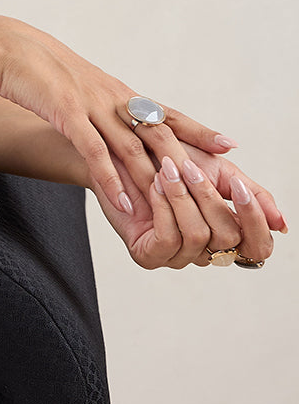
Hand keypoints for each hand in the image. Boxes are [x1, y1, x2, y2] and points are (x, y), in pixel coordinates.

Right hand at [0, 16, 234, 217]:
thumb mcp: (79, 87)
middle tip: (215, 189)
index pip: (166, 113)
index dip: (197, 129)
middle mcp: (112, 98)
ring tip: (175, 212)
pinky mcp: (67, 113)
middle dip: (190, 162)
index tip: (228, 144)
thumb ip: (100, 107)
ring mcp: (91, 105)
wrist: (7, 48)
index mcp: (117, 92)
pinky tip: (124, 205)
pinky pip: (95, 152)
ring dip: (155, 181)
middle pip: (160, 133)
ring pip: (133, 147)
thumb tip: (115, 126)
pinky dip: (112, 180)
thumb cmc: (39, 70)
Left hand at [87, 147, 280, 268]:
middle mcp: (206, 249)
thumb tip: (281, 223)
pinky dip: (163, 207)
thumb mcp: (215, 167)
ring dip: (182, 197)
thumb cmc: (170, 155)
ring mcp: (178, 255)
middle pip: (228, 237)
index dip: (255, 220)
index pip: (258, 246)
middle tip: (188, 165)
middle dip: (208, 196)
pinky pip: (167, 239)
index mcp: (227, 230)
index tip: (237, 187)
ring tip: (166, 168)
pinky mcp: (148, 256)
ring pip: (197, 236)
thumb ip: (249, 191)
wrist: (122, 147)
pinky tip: (154, 184)